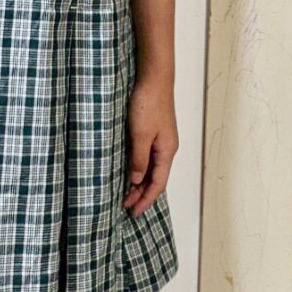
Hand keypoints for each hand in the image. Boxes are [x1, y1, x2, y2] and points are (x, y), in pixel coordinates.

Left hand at [123, 76, 177, 216]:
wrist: (154, 78)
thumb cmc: (148, 103)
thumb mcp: (140, 134)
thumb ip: (139, 159)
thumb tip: (136, 180)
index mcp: (166, 151)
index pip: (157, 184)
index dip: (146, 200)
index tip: (133, 213)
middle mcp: (166, 148)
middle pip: (155, 179)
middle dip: (141, 195)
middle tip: (125, 207)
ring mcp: (161, 140)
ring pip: (151, 169)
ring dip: (139, 183)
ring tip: (125, 195)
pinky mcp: (153, 132)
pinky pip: (147, 158)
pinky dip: (139, 169)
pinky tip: (129, 171)